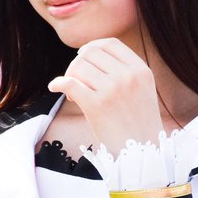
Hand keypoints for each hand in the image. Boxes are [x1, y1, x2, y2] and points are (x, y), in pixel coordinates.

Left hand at [48, 38, 162, 154]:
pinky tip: (55, 87)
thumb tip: (89, 53)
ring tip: (75, 94)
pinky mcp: (96, 105)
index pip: (110, 44)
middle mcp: (128, 76)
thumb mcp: (143, 90)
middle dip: (78, 63)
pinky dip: (58, 83)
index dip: (92, 47)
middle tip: (77, 81)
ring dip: (70, 76)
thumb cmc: (138, 124)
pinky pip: (69, 83)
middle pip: (90, 53)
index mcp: (141, 70)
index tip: (83, 57)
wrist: (143, 154)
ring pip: (78, 66)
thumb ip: (124, 71)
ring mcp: (112, 90)